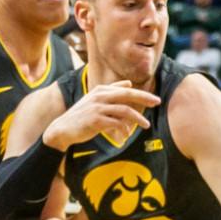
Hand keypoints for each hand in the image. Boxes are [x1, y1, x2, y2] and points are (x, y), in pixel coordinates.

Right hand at [42, 82, 161, 149]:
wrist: (63, 129)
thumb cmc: (82, 116)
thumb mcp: (95, 100)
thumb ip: (112, 91)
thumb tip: (129, 83)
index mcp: (100, 90)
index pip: (125, 90)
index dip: (141, 94)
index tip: (155, 100)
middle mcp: (99, 96)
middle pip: (127, 95)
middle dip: (144, 98)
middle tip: (157, 103)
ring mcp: (97, 108)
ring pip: (124, 110)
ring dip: (137, 119)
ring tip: (146, 125)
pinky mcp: (96, 120)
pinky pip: (117, 124)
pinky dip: (124, 129)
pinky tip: (126, 135)